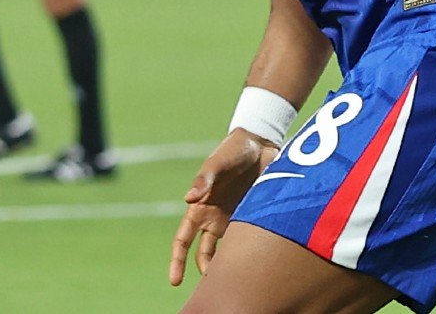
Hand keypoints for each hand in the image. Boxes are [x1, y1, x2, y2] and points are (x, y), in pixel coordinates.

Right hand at [169, 129, 277, 286]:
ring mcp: (230, 219)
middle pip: (201, 253)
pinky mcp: (249, 217)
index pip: (182, 239)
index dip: (177, 260)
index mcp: (199, 206)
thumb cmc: (233, 151)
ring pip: (223, 252)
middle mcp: (212, 217)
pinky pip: (244, 241)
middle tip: (210, 291)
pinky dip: (244, 254)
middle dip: (203, 272)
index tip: (175, 281)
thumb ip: (204, 180)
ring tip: (231, 284)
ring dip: (224, 267)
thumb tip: (188, 198)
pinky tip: (251, 267)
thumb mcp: (217, 163)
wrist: (260, 144)